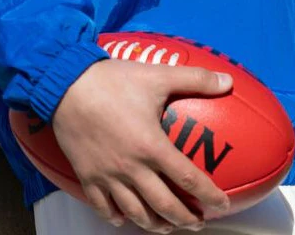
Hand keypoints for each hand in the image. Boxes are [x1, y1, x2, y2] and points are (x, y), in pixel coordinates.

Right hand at [50, 58, 233, 231]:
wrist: (66, 84)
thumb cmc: (113, 80)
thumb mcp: (158, 75)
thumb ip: (195, 78)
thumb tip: (228, 82)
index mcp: (152, 146)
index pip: (188, 179)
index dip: (209, 195)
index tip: (222, 205)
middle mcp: (132, 168)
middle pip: (164, 205)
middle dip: (185, 219)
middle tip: (198, 222)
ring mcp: (108, 175)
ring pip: (135, 212)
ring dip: (155, 224)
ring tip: (167, 227)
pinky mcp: (87, 176)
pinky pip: (103, 206)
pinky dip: (116, 217)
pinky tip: (124, 219)